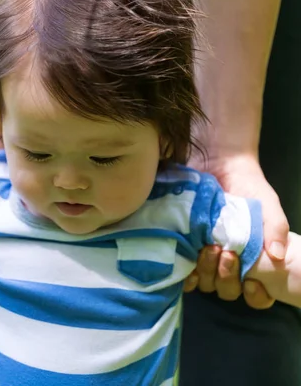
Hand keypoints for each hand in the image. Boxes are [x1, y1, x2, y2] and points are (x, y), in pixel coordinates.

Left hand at [186, 154, 285, 308]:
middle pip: (227, 290)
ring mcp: (203, 257)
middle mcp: (228, 263)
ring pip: (204, 283)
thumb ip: (275, 227)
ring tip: (208, 249)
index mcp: (252, 260)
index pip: (256, 293)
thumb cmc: (245, 185)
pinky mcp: (182, 247)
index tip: (252, 282)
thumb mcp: (266, 204)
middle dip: (227, 277)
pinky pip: (181, 272)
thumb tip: (277, 255)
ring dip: (207, 272)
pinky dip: (184, 272)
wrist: (216, 163)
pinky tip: (186, 261)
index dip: (256, 295)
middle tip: (225, 253)